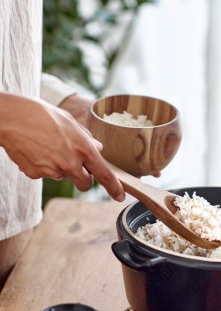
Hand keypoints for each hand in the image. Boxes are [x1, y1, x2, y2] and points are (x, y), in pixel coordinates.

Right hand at [0, 93, 124, 200]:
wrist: (10, 117)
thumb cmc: (40, 114)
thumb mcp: (69, 121)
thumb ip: (86, 138)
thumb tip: (98, 147)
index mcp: (83, 148)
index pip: (104, 174)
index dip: (114, 187)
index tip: (120, 196)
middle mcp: (70, 163)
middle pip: (84, 184)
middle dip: (83, 179)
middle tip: (73, 164)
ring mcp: (52, 171)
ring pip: (62, 176)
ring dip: (59, 166)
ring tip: (46, 144)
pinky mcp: (36, 174)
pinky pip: (44, 173)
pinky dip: (42, 165)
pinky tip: (34, 149)